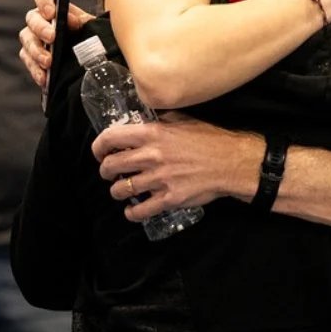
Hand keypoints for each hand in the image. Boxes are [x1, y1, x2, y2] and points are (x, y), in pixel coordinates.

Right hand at [19, 0, 96, 88]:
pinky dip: (36, 70)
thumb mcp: (89, 25)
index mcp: (52, 2)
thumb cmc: (88, 33)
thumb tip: (73, 21)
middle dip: (41, 28)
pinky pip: (28, 60)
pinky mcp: (31, 55)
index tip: (51, 12)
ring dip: (37, 51)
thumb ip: (81, 20)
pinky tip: (44, 78)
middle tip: (53, 38)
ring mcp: (32, 36)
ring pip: (26, 39)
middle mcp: (39, 17)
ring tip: (49, 62)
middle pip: (31, 17)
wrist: (89, 56)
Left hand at [92, 114, 263, 222]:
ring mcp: (159, 179)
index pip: (110, 138)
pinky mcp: (169, 198)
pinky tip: (133, 209)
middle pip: (110, 167)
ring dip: (117, 191)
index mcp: (152, 133)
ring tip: (122, 190)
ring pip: (120, 190)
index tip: (100, 152)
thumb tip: (144, 120)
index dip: (99, 147)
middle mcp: (151, 156)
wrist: (231, 161)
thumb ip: (160, 120)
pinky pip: (140, 210)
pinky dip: (131, 212)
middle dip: (106, 171)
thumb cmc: (209, 138)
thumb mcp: (183, 119)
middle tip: (111, 173)